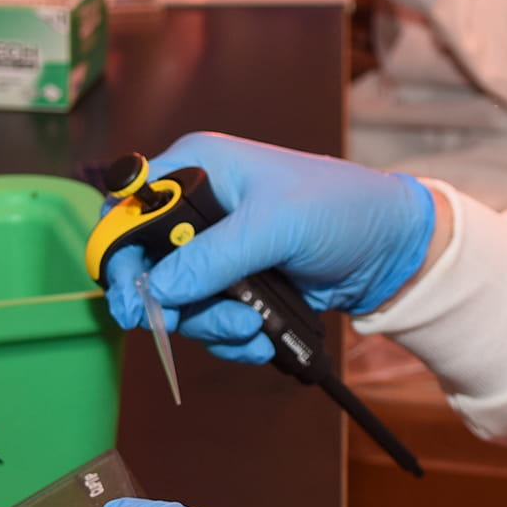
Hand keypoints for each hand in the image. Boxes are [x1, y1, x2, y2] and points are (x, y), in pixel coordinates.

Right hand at [98, 133, 434, 362]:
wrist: (389, 249)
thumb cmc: (339, 208)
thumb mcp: (275, 225)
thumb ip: (214, 257)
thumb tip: (157, 290)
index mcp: (198, 168)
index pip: (129, 204)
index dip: (117, 248)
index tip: (129, 293)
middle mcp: (199, 208)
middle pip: (146, 263)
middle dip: (167, 301)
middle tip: (179, 324)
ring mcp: (217, 251)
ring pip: (178, 302)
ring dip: (209, 325)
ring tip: (249, 328)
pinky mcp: (236, 286)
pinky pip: (208, 321)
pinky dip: (229, 338)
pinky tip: (259, 337)